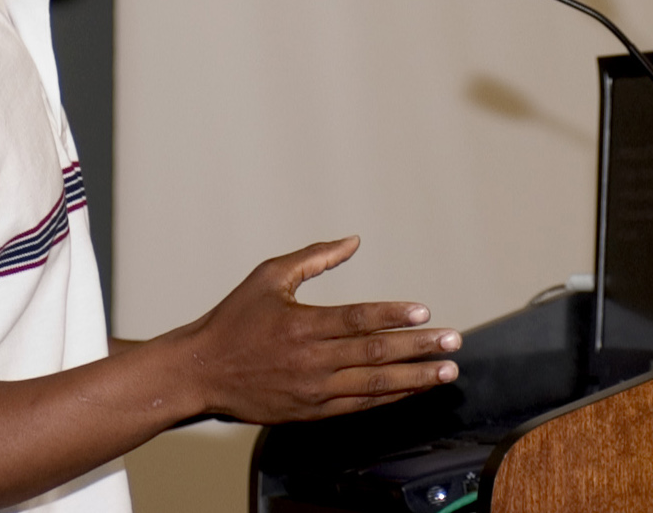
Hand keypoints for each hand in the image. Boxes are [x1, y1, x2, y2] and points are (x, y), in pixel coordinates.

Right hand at [176, 235, 460, 422]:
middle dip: (418, 348)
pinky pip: (358, 406)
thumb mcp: (269, 276)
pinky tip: (413, 390)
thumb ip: (314, 258)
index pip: (357, 320)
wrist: (200, 372)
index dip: (392, 316)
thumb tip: (353, 240)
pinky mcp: (310, 412)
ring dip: (414, 379)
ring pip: (373, 386)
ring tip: (446, 371)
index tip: (424, 312)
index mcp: (302, 324)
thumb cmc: (235, 319)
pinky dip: (389, 399)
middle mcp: (311, 360)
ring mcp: (313, 390)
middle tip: (453, 341)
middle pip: (375, 355)